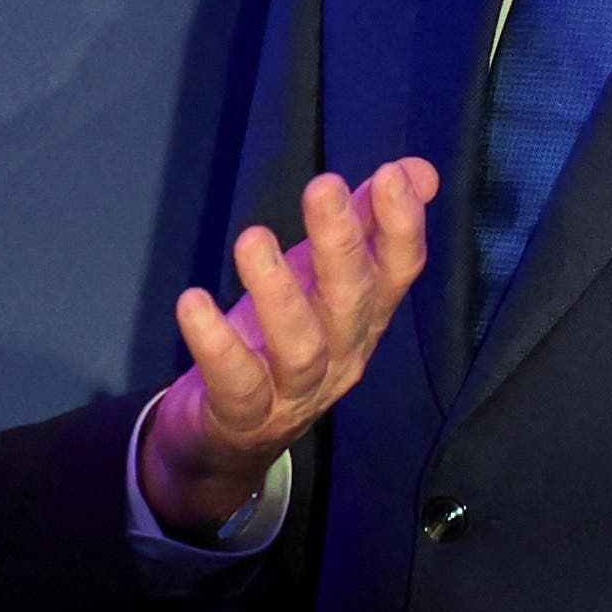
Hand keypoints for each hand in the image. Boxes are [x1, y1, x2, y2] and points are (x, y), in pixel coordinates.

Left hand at [134, 159, 438, 538]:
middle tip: (324, 185)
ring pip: (300, 346)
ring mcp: (296, 391)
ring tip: (252, 240)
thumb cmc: (280, 343)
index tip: (392, 175)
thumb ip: (367, 224)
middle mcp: (342, 355)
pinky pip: (236, 382)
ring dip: (278, 292)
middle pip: (353, 302)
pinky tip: (192, 301)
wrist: (230, 441)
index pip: (398, 273)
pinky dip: (215, 343)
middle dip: (342, 244)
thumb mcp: (323, 280)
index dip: (402, 227)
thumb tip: (418, 170)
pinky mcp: (245, 414)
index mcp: (365, 319)